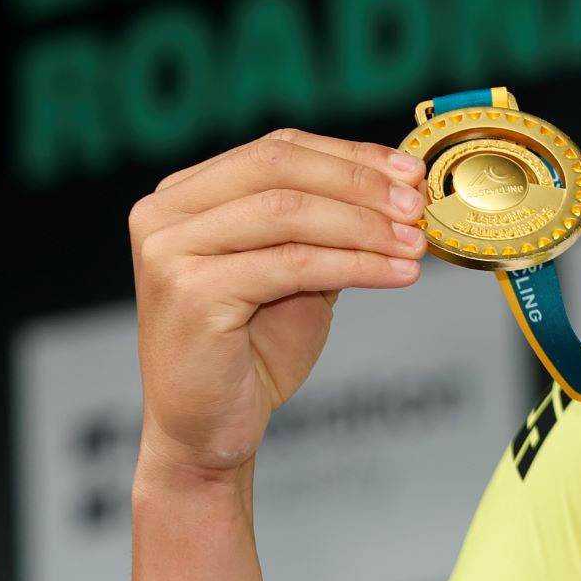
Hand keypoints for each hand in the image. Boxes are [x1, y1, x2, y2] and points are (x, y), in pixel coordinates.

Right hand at [129, 130, 428, 477]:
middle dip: (360, 184)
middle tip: (417, 206)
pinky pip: (293, 264)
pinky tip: (396, 275)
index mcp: (184, 195)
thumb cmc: (249, 351)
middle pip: (279, 168)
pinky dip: (355, 264)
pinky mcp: (191, 293)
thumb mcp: (294, 271)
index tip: (409, 171)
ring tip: (415, 244)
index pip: (276, 150)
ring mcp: (170, 251)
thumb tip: (400, 186)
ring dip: (365, 225)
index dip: (350, 155)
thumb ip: (328, 225)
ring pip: (288, 213)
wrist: (208, 431)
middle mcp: (164, 214)